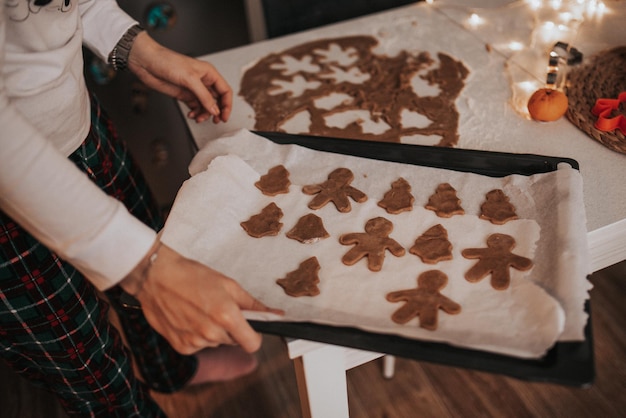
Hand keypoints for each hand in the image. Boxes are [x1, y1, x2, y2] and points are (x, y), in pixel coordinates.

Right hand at [121, 242, 282, 354]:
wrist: (155, 277)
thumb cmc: (192, 275)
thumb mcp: (228, 284)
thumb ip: (252, 304)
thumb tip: (275, 314)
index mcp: (226, 316)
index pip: (253, 344)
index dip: (254, 336)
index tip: (250, 327)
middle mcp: (211, 334)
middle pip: (234, 341)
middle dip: (231, 328)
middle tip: (217, 307)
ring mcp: (194, 342)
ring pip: (215, 343)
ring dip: (213, 331)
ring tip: (199, 309)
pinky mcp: (180, 346)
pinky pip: (198, 345)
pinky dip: (196, 335)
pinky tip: (188, 317)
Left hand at [128, 32, 231, 123]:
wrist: (147, 62)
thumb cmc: (167, 61)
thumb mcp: (190, 79)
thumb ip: (204, 96)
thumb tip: (214, 110)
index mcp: (209, 73)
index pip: (225, 91)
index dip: (227, 105)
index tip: (224, 116)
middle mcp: (203, 81)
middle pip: (217, 100)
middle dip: (216, 112)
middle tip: (215, 121)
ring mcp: (193, 89)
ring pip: (206, 106)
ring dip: (204, 114)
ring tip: (198, 118)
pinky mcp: (184, 95)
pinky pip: (195, 107)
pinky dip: (195, 113)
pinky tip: (191, 115)